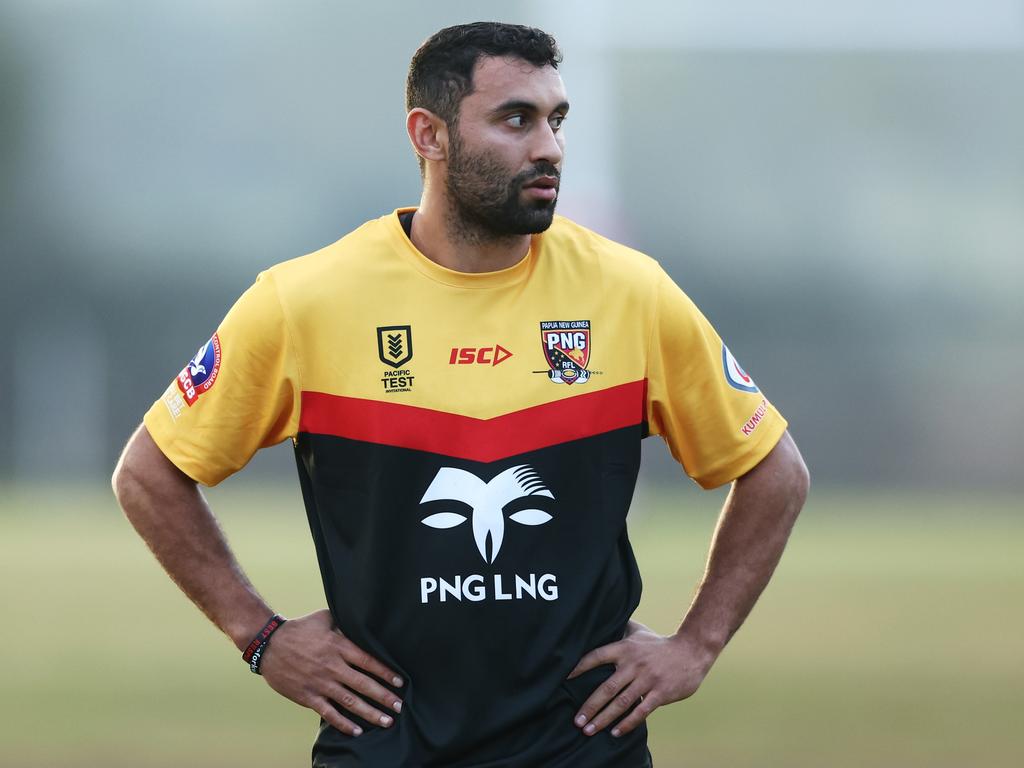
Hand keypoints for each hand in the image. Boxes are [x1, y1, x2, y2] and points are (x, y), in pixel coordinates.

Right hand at [259, 609, 403, 736]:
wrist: (269, 644)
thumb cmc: (300, 629)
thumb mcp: (325, 618)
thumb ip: (345, 623)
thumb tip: (364, 622)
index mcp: (338, 646)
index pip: (368, 661)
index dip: (385, 672)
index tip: (399, 682)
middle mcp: (332, 666)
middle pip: (363, 684)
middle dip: (384, 696)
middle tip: (400, 706)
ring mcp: (320, 683)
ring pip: (350, 701)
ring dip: (370, 712)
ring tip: (386, 721)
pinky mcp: (308, 696)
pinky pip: (328, 713)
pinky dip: (343, 723)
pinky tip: (357, 731)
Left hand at [567, 621, 716, 737]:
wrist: (691, 651)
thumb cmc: (660, 644)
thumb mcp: (639, 632)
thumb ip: (620, 629)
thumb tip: (601, 620)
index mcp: (625, 649)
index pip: (596, 656)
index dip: (579, 667)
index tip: (564, 679)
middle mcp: (633, 664)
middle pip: (606, 688)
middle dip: (589, 706)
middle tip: (576, 720)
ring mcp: (647, 680)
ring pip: (621, 703)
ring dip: (603, 718)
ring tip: (589, 730)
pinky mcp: (660, 693)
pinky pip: (640, 711)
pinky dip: (627, 723)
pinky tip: (615, 732)